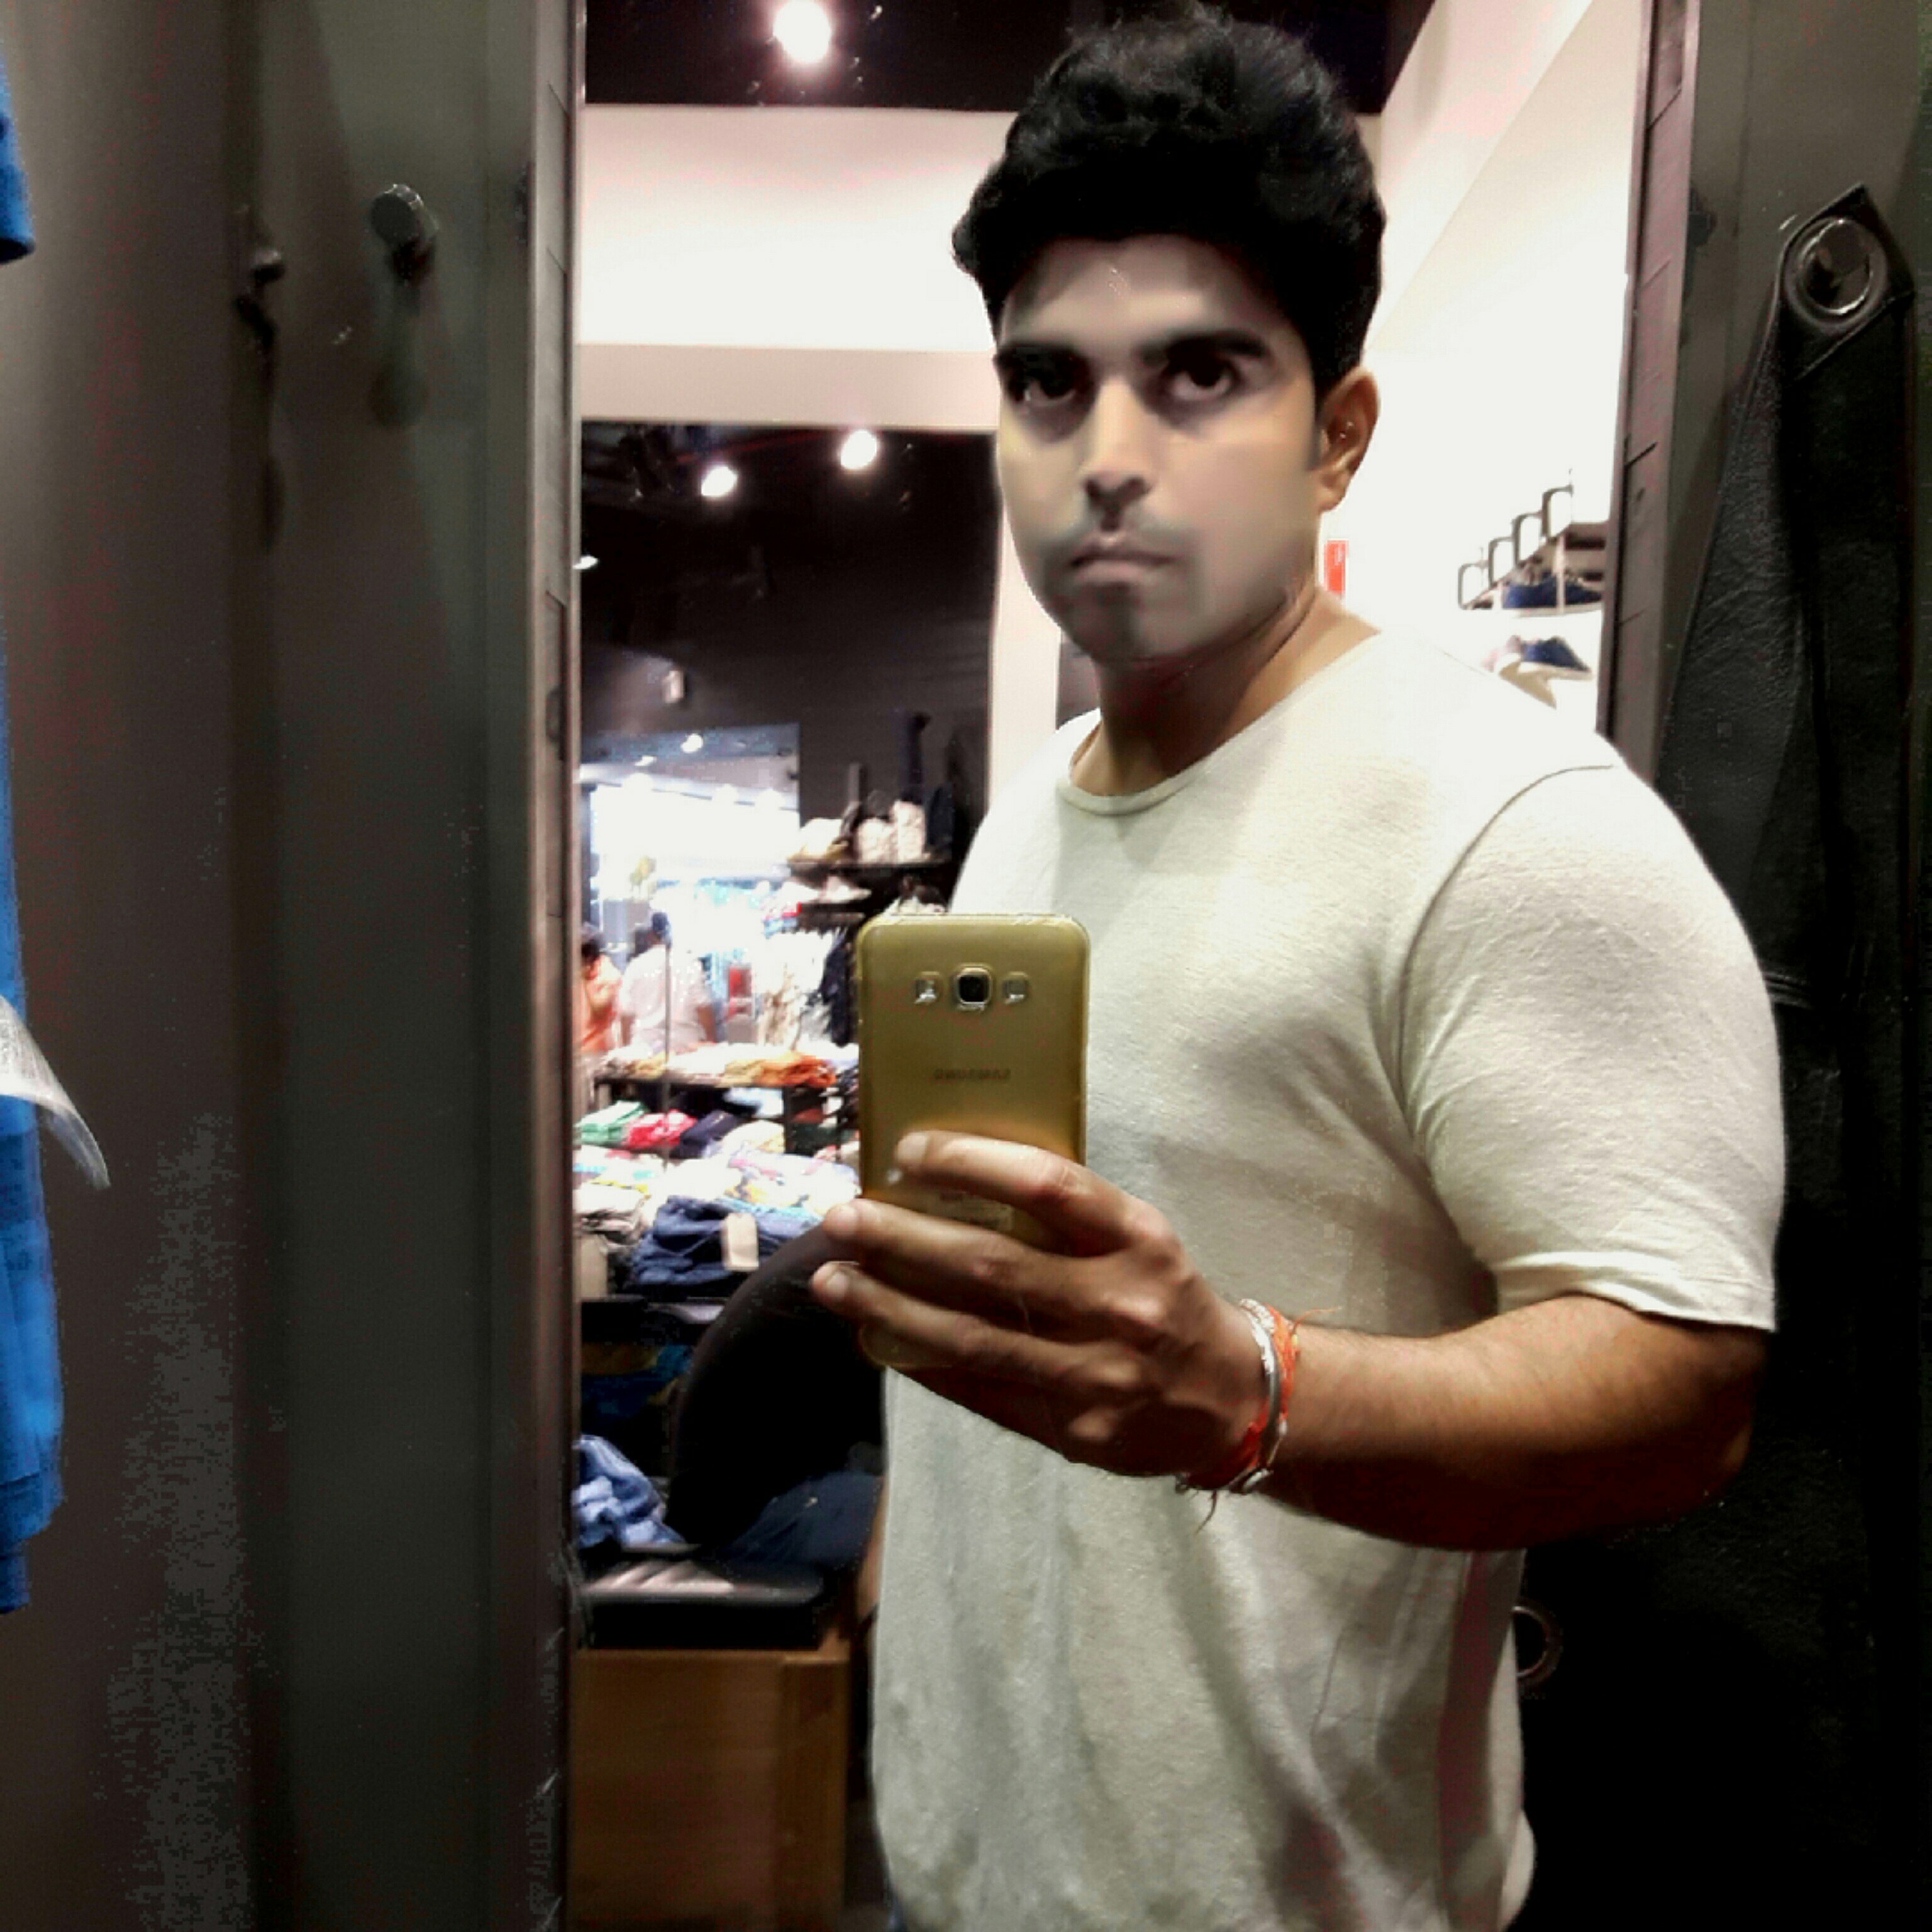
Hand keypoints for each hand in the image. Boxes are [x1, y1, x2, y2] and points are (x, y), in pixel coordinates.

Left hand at [810, 1132, 1263, 1479]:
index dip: (972, 1162)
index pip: (1047, 1185)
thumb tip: (946, 1185)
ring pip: (970, 1336)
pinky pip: (978, 1390)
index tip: (909, 1151)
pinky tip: (873, 1335)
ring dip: (888, 1305)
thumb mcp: (1135, 1238)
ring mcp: (1096, 1373)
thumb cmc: (1161, 1296)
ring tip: (831, 1279)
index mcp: (1136, 1237)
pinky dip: (918, 1361)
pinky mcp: (1073, 1429)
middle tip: (842, 1217)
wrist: (1229, 1398)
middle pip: (991, 1263)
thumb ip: (1063, 1218)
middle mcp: (1119, 1302)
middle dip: (902, 1238)